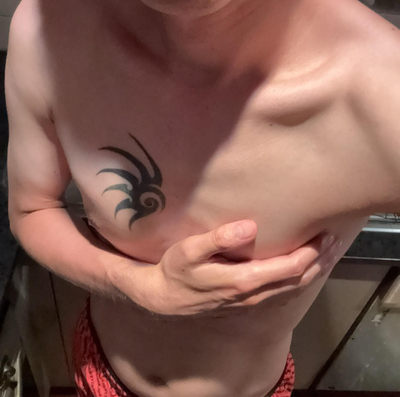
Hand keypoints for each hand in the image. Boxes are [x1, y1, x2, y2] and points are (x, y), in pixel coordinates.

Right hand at [118, 220, 339, 315]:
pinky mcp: (248, 301)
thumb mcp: (189, 251)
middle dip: (318, 260)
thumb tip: (248, 227)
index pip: (288, 268)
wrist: (165, 298)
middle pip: (297, 280)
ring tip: (326, 252)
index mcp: (243, 280)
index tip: (322, 234)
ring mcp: (252, 301)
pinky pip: (283, 292)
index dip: (309, 253)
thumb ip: (218, 239)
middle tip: (333, 239)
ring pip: (293, 288)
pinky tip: (304, 268)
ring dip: (312, 270)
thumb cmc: (176, 269)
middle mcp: (253, 294)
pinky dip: (299, 279)